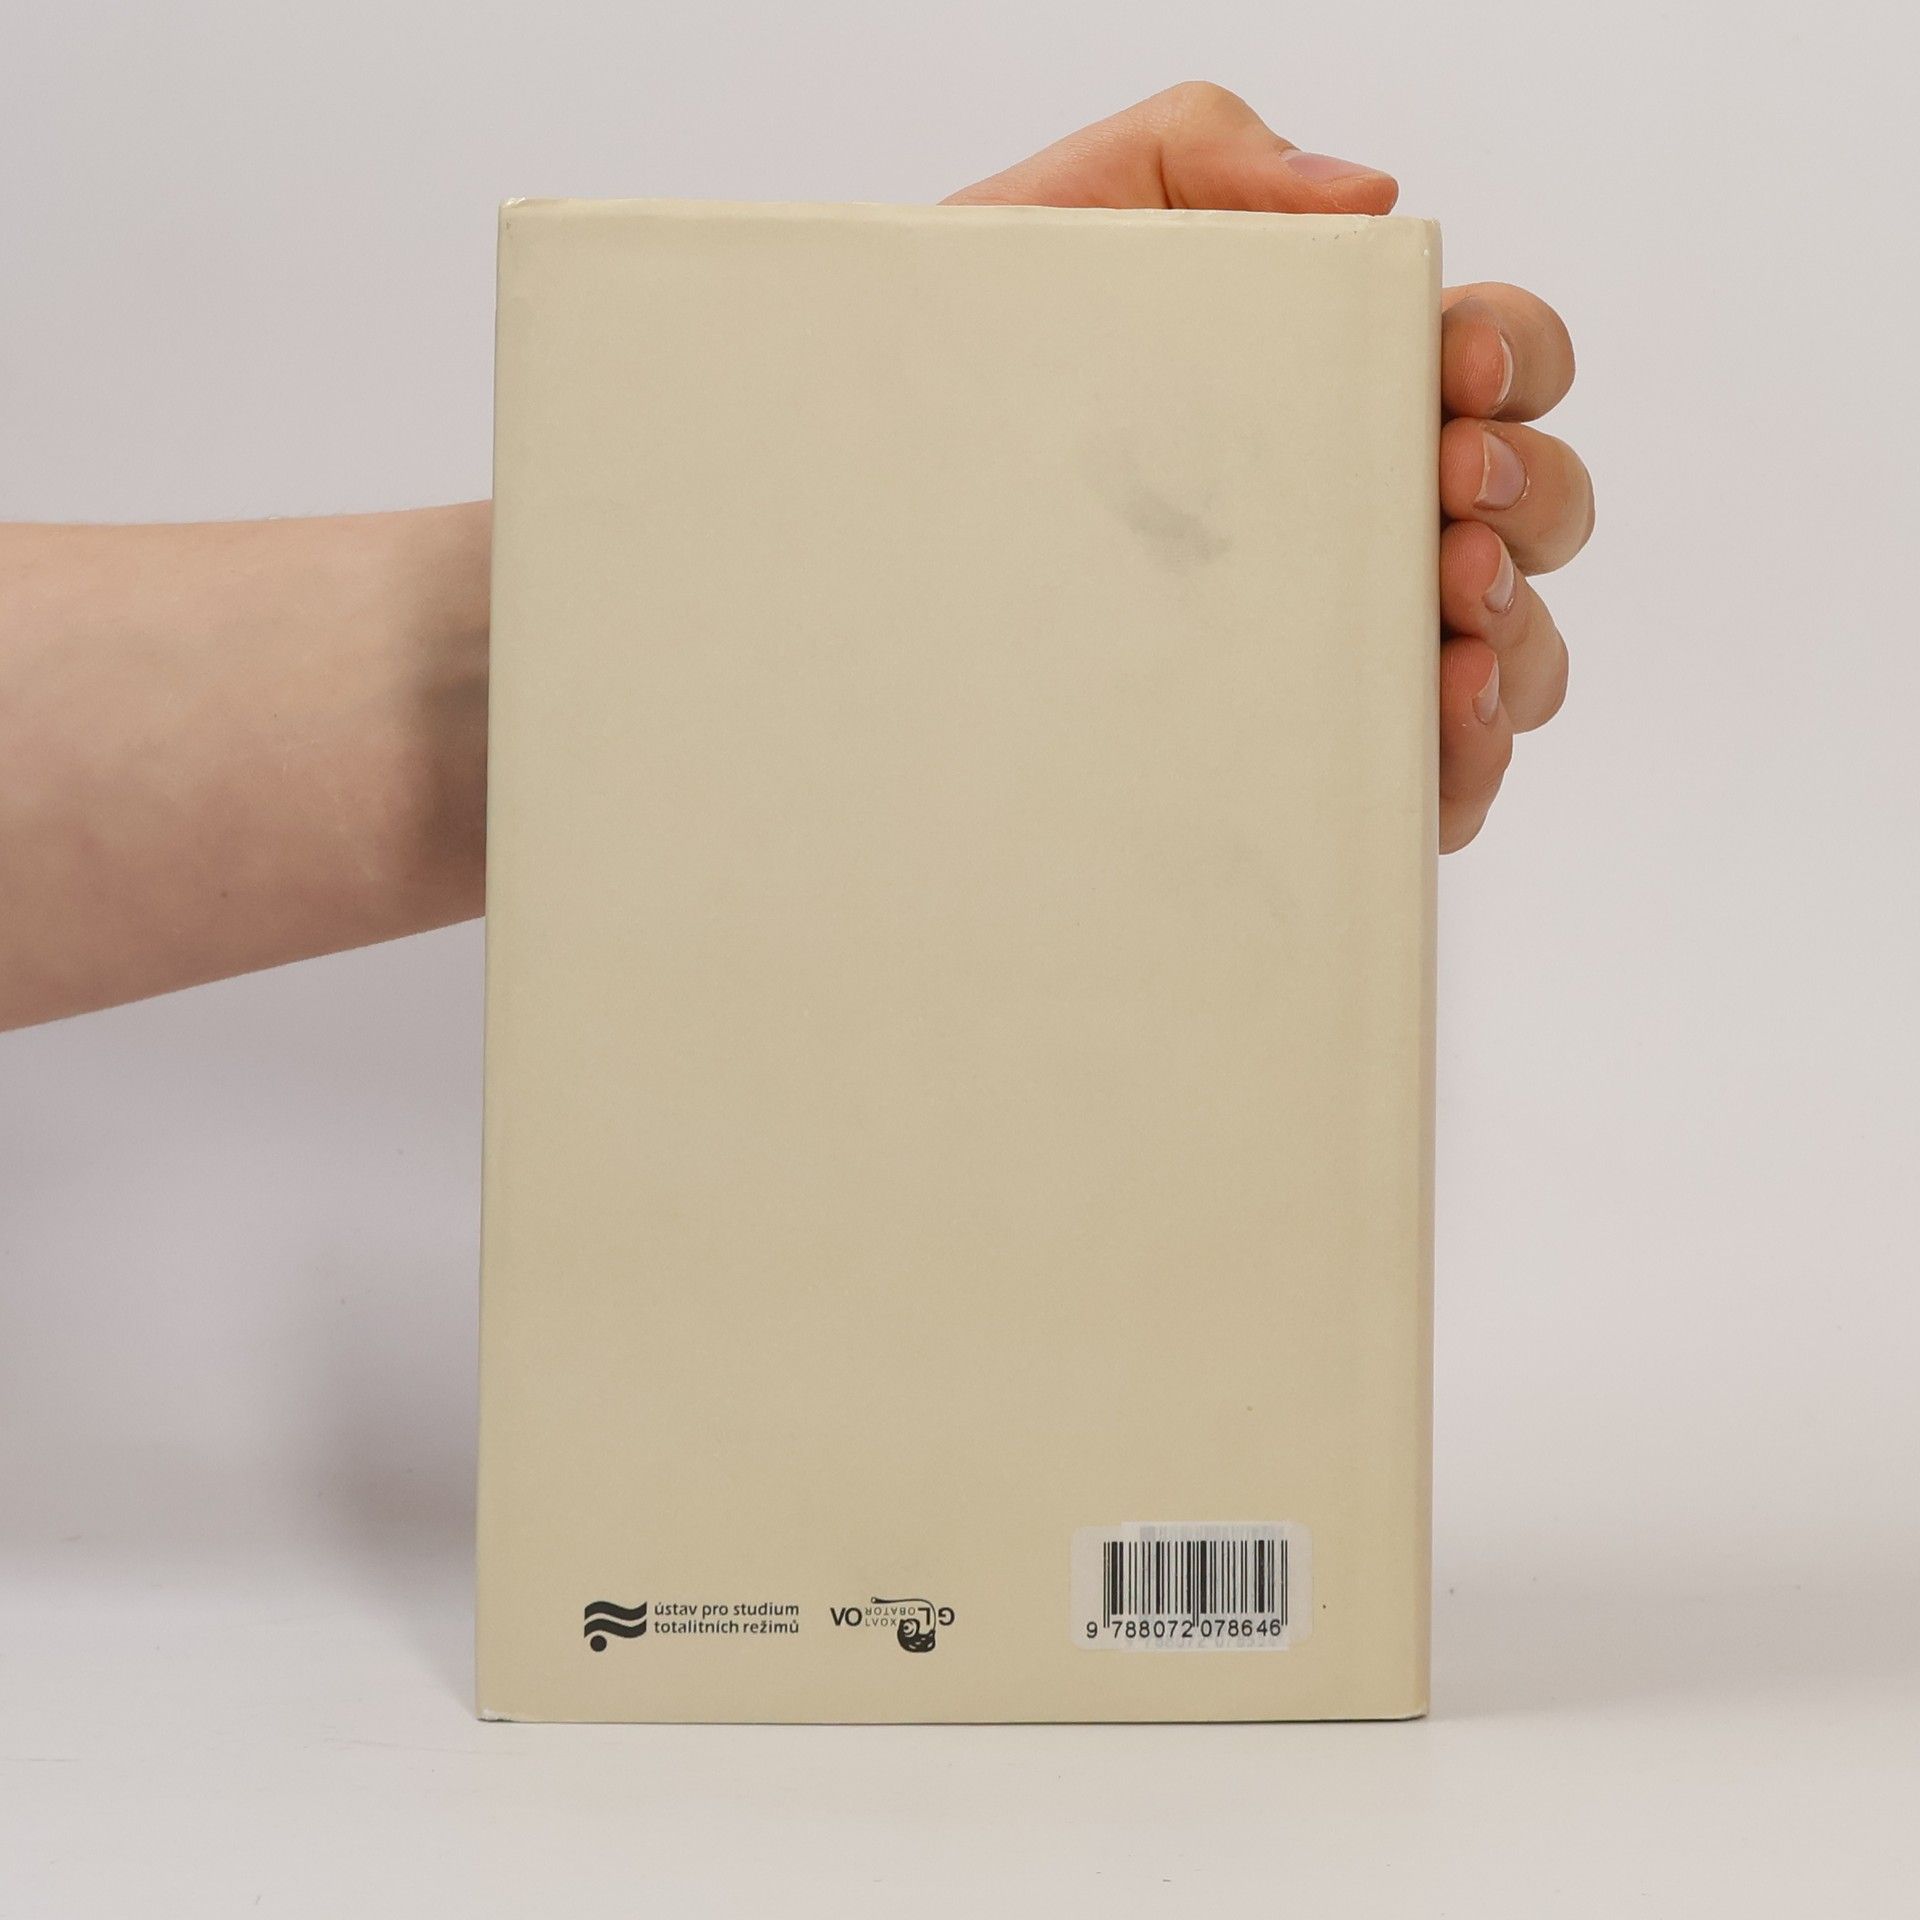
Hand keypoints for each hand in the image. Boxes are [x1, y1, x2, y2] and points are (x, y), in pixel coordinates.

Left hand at [946, 83, 1590, 851]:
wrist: (859, 519)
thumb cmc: (969, 378)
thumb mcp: (1067, 223)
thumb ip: (1206, 156)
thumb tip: (1369, 198)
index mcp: (1338, 390)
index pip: (1496, 363)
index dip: (1510, 361)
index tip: (1450, 374)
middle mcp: (1360, 516)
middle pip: (1538, 506)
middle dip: (1526, 495)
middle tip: (1447, 493)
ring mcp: (1339, 640)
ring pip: (1515, 646)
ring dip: (1515, 631)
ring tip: (1447, 619)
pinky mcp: (1305, 751)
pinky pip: (1439, 777)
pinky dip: (1472, 760)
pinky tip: (1439, 732)